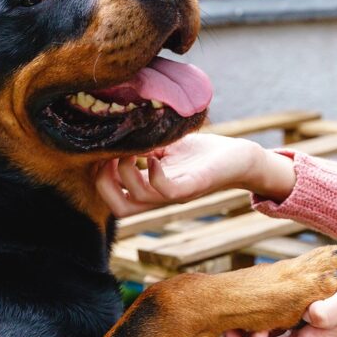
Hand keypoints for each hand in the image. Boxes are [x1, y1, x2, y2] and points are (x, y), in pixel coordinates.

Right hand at [96, 134, 294, 217]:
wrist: (238, 158)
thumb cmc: (202, 154)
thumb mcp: (165, 146)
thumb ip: (143, 144)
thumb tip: (118, 127)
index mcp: (151, 189)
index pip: (113, 200)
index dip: (99, 180)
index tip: (100, 154)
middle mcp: (160, 196)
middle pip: (118, 209)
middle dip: (103, 184)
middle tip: (108, 158)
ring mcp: (176, 194)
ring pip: (136, 201)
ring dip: (124, 175)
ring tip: (129, 152)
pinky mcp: (194, 186)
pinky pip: (166, 191)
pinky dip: (154, 175)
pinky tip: (155, 156)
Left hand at [223, 258, 336, 336]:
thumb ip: (333, 309)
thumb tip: (310, 315)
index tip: (258, 326)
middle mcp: (306, 334)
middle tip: (230, 323)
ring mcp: (304, 322)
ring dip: (248, 329)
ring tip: (238, 310)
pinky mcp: (303, 306)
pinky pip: (275, 318)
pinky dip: (261, 312)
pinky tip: (257, 296)